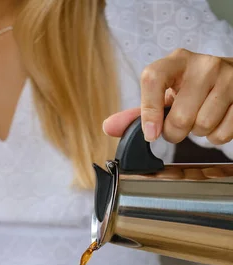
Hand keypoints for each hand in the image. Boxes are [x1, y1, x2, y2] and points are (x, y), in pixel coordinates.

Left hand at [103, 49, 232, 144]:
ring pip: (202, 127)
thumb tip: (109, 127)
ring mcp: (226, 78)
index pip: (153, 79)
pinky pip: (222, 134)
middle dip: (176, 132)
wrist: (229, 78)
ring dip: (198, 133)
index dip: (148, 111)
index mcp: (175, 62)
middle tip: (181, 122)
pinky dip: (216, 136)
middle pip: (180, 118)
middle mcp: (203, 65)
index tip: (151, 134)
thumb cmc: (190, 89)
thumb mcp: (164, 94)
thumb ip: (136, 113)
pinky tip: (217, 120)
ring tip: (201, 117)